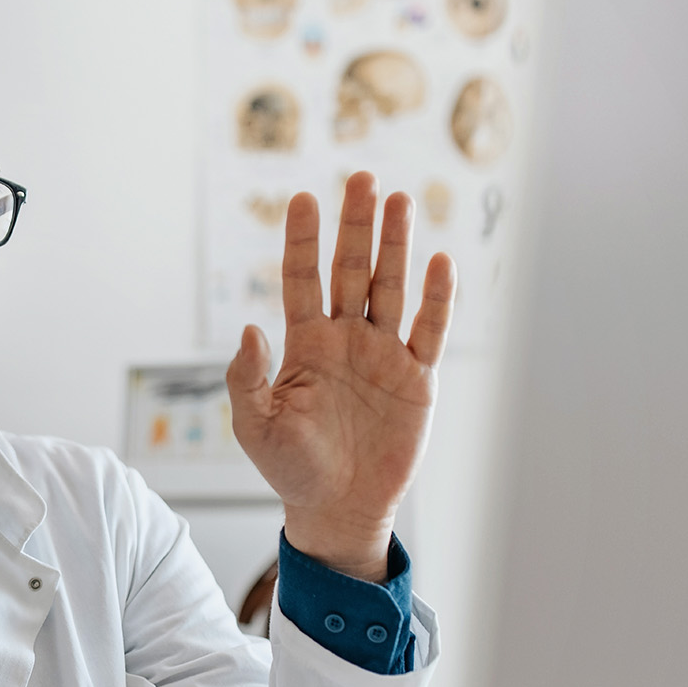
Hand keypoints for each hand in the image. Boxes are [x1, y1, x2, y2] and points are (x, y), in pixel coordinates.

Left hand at [227, 171, 455, 581]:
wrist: (338, 509)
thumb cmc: (291, 469)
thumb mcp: (255, 426)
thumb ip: (247, 377)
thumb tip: (248, 327)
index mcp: (304, 345)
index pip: (302, 278)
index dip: (302, 240)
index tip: (302, 198)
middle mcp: (345, 340)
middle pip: (351, 270)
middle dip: (356, 225)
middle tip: (361, 177)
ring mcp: (383, 355)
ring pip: (390, 288)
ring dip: (396, 246)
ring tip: (399, 200)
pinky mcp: (416, 378)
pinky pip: (429, 330)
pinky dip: (436, 298)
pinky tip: (439, 261)